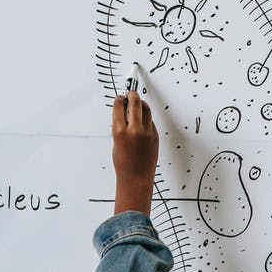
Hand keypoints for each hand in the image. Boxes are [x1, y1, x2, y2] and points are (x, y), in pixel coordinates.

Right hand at [111, 91, 157, 215]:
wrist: (136, 178)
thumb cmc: (123, 164)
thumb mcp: (116, 143)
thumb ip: (120, 127)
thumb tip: (123, 114)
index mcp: (120, 132)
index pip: (119, 107)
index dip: (119, 100)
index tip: (119, 98)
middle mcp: (135, 130)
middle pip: (135, 103)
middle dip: (132, 95)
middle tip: (130, 93)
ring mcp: (147, 132)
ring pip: (146, 109)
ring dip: (141, 103)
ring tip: (137, 103)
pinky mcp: (155, 136)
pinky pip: (150, 121)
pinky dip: (145, 117)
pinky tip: (141, 119)